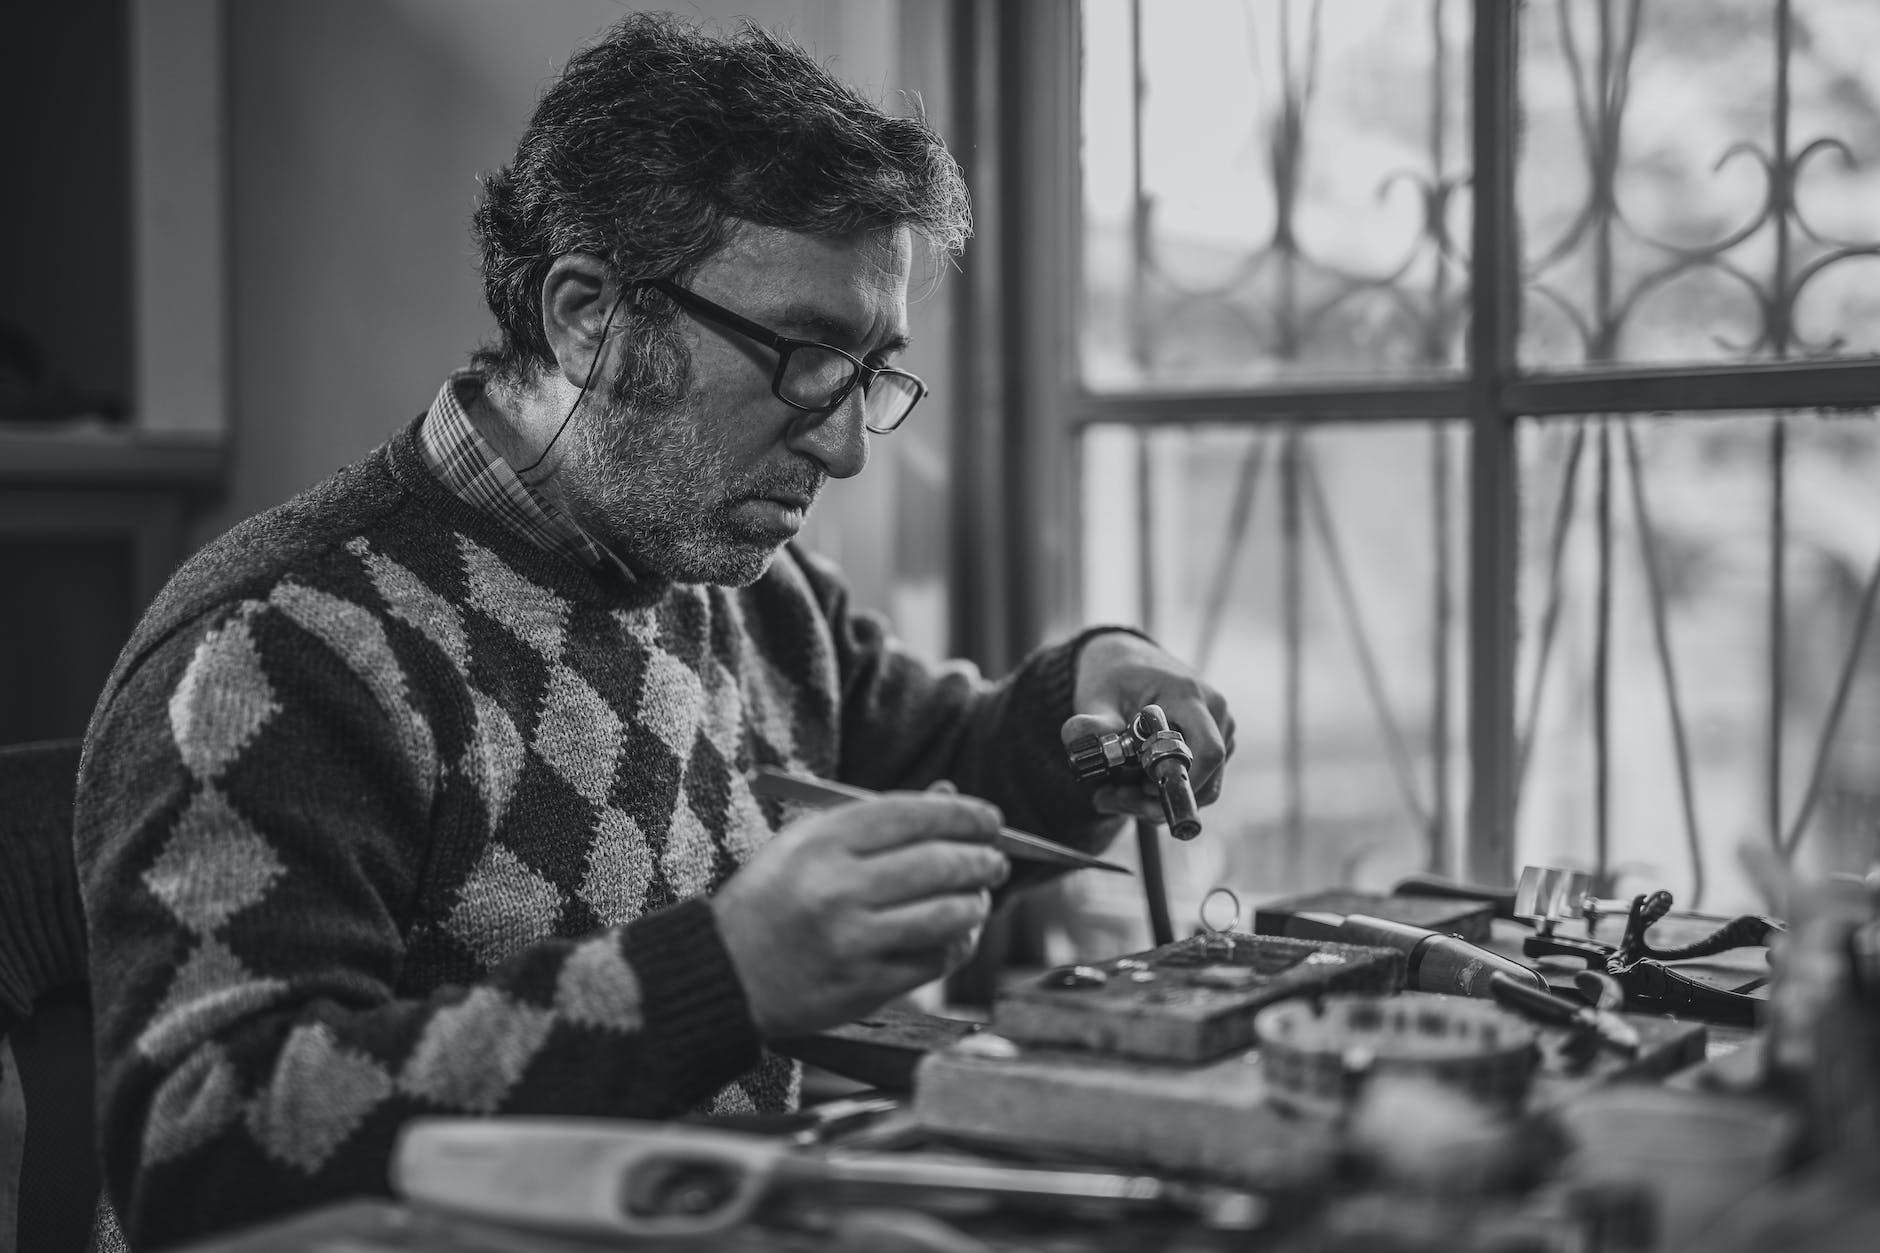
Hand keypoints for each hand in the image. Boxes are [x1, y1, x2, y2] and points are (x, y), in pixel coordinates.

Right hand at [711, 789, 1008, 1038]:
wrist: (724, 972)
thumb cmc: (773, 898)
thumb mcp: (807, 843)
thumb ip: (877, 820)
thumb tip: (949, 795)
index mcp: (821, 842)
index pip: (913, 815)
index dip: (963, 815)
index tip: (990, 819)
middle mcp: (837, 888)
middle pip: (938, 864)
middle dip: (982, 859)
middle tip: (996, 860)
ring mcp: (852, 941)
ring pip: (945, 915)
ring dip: (975, 903)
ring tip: (978, 897)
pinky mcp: (863, 986)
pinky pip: (933, 960)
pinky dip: (957, 944)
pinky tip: (957, 934)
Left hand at [1063, 632, 1234, 826]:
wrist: (1128, 662)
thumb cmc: (1114, 678)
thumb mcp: (1097, 698)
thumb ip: (1092, 723)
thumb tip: (1075, 737)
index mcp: (1188, 696)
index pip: (1207, 751)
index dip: (1182, 782)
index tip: (1143, 793)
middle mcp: (1214, 712)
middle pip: (1204, 779)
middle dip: (1157, 802)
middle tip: (1110, 798)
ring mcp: (1220, 729)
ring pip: (1200, 787)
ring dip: (1155, 801)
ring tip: (1112, 792)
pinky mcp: (1217, 743)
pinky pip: (1197, 782)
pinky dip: (1163, 792)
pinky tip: (1129, 785)